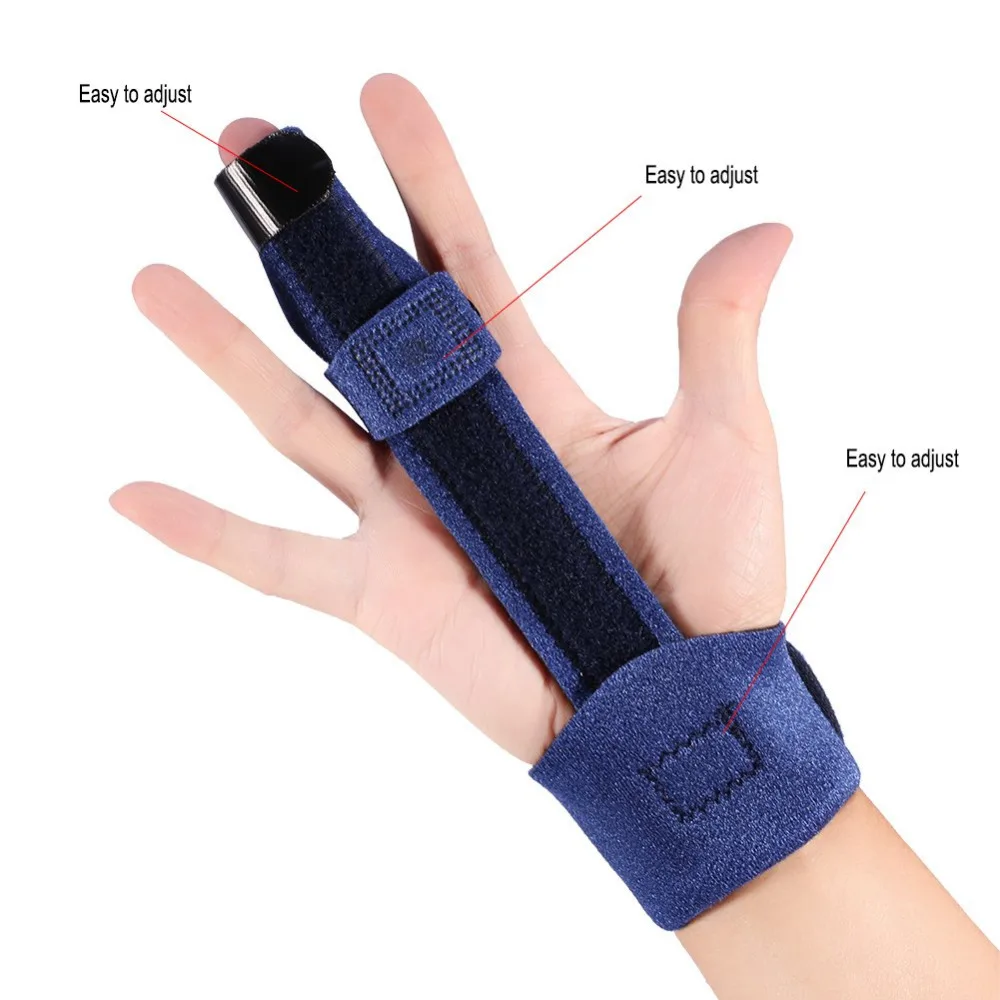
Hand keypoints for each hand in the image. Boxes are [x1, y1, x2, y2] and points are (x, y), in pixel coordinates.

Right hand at [112, 74, 790, 763]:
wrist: (679, 705)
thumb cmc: (714, 578)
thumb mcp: (722, 439)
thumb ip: (715, 331)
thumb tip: (764, 226)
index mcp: (527, 395)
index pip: (460, 266)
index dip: (424, 181)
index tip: (381, 97)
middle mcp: (450, 444)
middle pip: (357, 325)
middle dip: (304, 236)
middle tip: (249, 147)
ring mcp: (404, 515)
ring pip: (293, 419)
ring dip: (223, 354)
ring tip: (156, 282)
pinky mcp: (380, 594)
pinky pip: (275, 560)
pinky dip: (204, 533)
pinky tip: (130, 494)